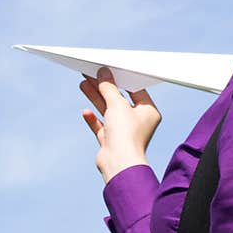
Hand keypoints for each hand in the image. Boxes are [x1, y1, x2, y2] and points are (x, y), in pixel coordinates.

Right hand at [79, 66, 161, 183]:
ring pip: (108, 110)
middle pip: (119, 99)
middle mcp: (138, 121)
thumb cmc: (125, 134)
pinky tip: (85, 112)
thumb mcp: (117, 104)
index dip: (122, 78)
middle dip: (104, 87)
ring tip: (83, 83)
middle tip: (92, 73)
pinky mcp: (112, 141)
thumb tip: (103, 73)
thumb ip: (109, 88)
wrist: (118, 164)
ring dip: (96, 97)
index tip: (110, 68)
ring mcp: (124, 132)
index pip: (136, 90)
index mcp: (149, 111)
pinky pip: (101, 126)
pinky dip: (94, 118)